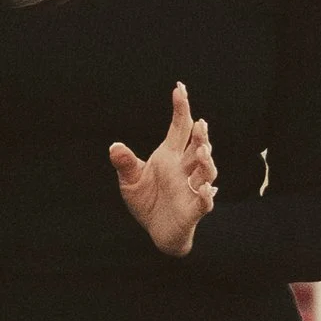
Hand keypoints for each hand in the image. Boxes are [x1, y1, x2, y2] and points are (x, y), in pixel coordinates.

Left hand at [110, 82, 216, 257]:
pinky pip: (204, 202)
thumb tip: (114, 146)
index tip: (179, 88)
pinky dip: (206, 195)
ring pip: (206, 171)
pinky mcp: (194, 209)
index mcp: (169, 157)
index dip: (181, 109)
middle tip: (200, 123)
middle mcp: (184, 169)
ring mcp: (191, 188)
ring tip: (203, 151)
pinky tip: (205, 188)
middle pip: (197, 147)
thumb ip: (125, 164)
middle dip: (200, 136)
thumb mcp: (130, 181)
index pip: (179, 128)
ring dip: (207, 161)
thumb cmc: (147, 201)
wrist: (156, 231)